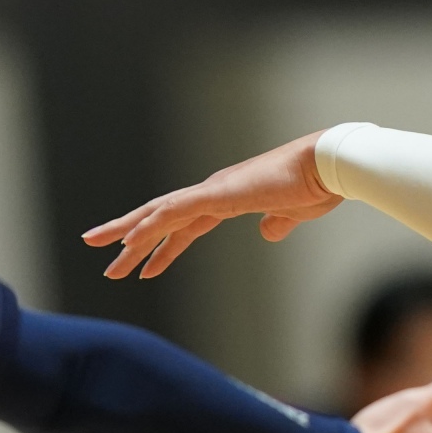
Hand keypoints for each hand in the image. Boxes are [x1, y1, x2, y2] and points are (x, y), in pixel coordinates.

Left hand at [84, 132, 339, 279]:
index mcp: (228, 198)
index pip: (185, 225)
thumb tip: (268, 233)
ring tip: (106, 256)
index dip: (162, 245)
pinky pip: (173, 212)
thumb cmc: (317, 187)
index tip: (144, 265)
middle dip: (131, 236)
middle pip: (161, 217)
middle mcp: (214, 192)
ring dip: (130, 235)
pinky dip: (149, 226)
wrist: (328, 167)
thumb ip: (278, 224)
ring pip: (159, 214)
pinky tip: (129, 240)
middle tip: (102, 254)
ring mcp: (213, 191)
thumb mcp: (293, 215)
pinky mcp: (218, 194)